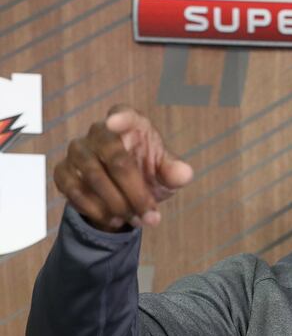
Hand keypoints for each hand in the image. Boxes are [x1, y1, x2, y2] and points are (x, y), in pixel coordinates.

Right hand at [54, 105, 193, 231]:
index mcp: (131, 124)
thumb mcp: (168, 176)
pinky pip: (73, 189)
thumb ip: (176, 172)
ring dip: (116, 204)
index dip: (120, 118)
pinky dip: (94, 209)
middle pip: (114, 156)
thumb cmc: (150, 174)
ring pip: (93, 175)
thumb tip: (184, 174)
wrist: (126, 195)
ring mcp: (78, 150)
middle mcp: (100, 131)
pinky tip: (114, 219)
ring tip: (135, 220)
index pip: (124, 114)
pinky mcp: (63, 170)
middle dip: (135, 191)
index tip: (114, 122)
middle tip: (150, 216)